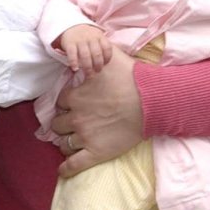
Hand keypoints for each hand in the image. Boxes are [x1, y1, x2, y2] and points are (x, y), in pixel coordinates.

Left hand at [50, 47, 142, 177]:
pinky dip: (66, 168)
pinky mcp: (96, 153)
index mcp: (75, 96)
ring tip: (70, 141)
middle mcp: (76, 117)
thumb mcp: (110, 57)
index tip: (73, 103)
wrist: (152, 102)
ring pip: (64, 143)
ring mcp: (85, 136)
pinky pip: (74, 164)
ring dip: (65, 141)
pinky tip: (63, 169)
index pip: (61, 101)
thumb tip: (89, 39)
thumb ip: (96, 49)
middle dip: (63, 122)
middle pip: (58, 123)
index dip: (67, 103)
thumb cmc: (131, 78)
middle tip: (73, 121)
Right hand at [58, 24, 112, 76]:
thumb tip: (108, 61)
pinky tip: (75, 68)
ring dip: (88, 67)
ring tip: (88, 74)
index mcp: (99, 36)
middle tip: (97, 72)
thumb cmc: (88, 36)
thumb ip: (103, 46)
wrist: (71, 26)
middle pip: (97, 53)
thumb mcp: (97, 36)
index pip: (107, 48)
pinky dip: (74, 62)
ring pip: (85, 55)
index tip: (105, 65)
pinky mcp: (70, 43)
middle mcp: (90, 38)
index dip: (107, 58)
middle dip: (98, 65)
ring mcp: (80, 40)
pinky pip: (72, 54)